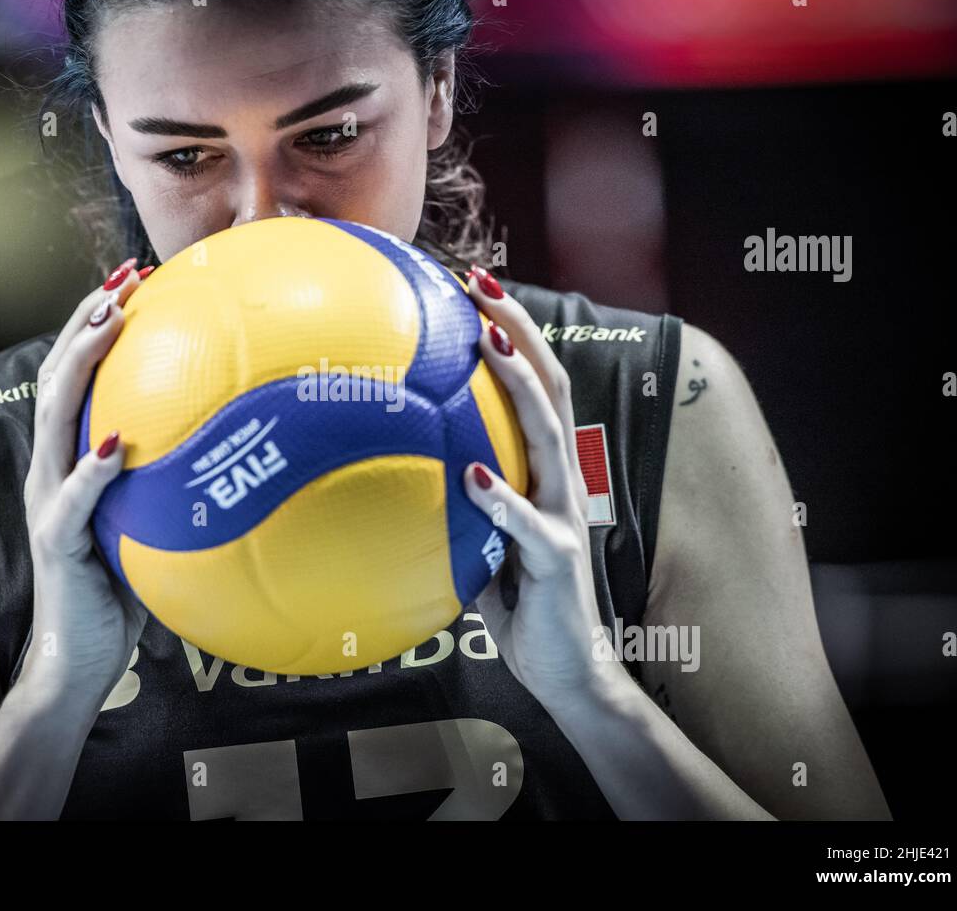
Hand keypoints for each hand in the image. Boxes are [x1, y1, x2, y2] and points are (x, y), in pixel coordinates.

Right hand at [18, 259, 153, 711]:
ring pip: (54, 418)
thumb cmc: (126, 584)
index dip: (98, 322)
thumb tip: (248, 442)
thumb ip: (177, 479)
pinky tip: (116, 445)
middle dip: (87, 320)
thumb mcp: (155, 519)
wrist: (81, 656)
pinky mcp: (55, 541)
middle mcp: (52, 468)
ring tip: (108, 321)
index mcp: (73, 457)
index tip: (135, 277)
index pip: (79, 375)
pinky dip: (92, 471)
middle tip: (123, 275)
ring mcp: (49, 501)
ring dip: (80, 365)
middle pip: (58, 375)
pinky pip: (72, 502)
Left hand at [460, 268, 618, 707]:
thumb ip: (452, 506)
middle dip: (518, 329)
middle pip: (550, 386)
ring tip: (487, 343)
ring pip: (549, 434)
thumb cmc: (518, 605)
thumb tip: (390, 473)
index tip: (471, 289)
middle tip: (482, 284)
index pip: (534, 386)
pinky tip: (472, 473)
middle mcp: (561, 480)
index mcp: (543, 471)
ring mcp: (565, 516)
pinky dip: (501, 496)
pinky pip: (528, 524)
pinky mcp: (558, 559)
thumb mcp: (478, 543)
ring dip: (518, 385)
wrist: (566, 672)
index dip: (511, 334)